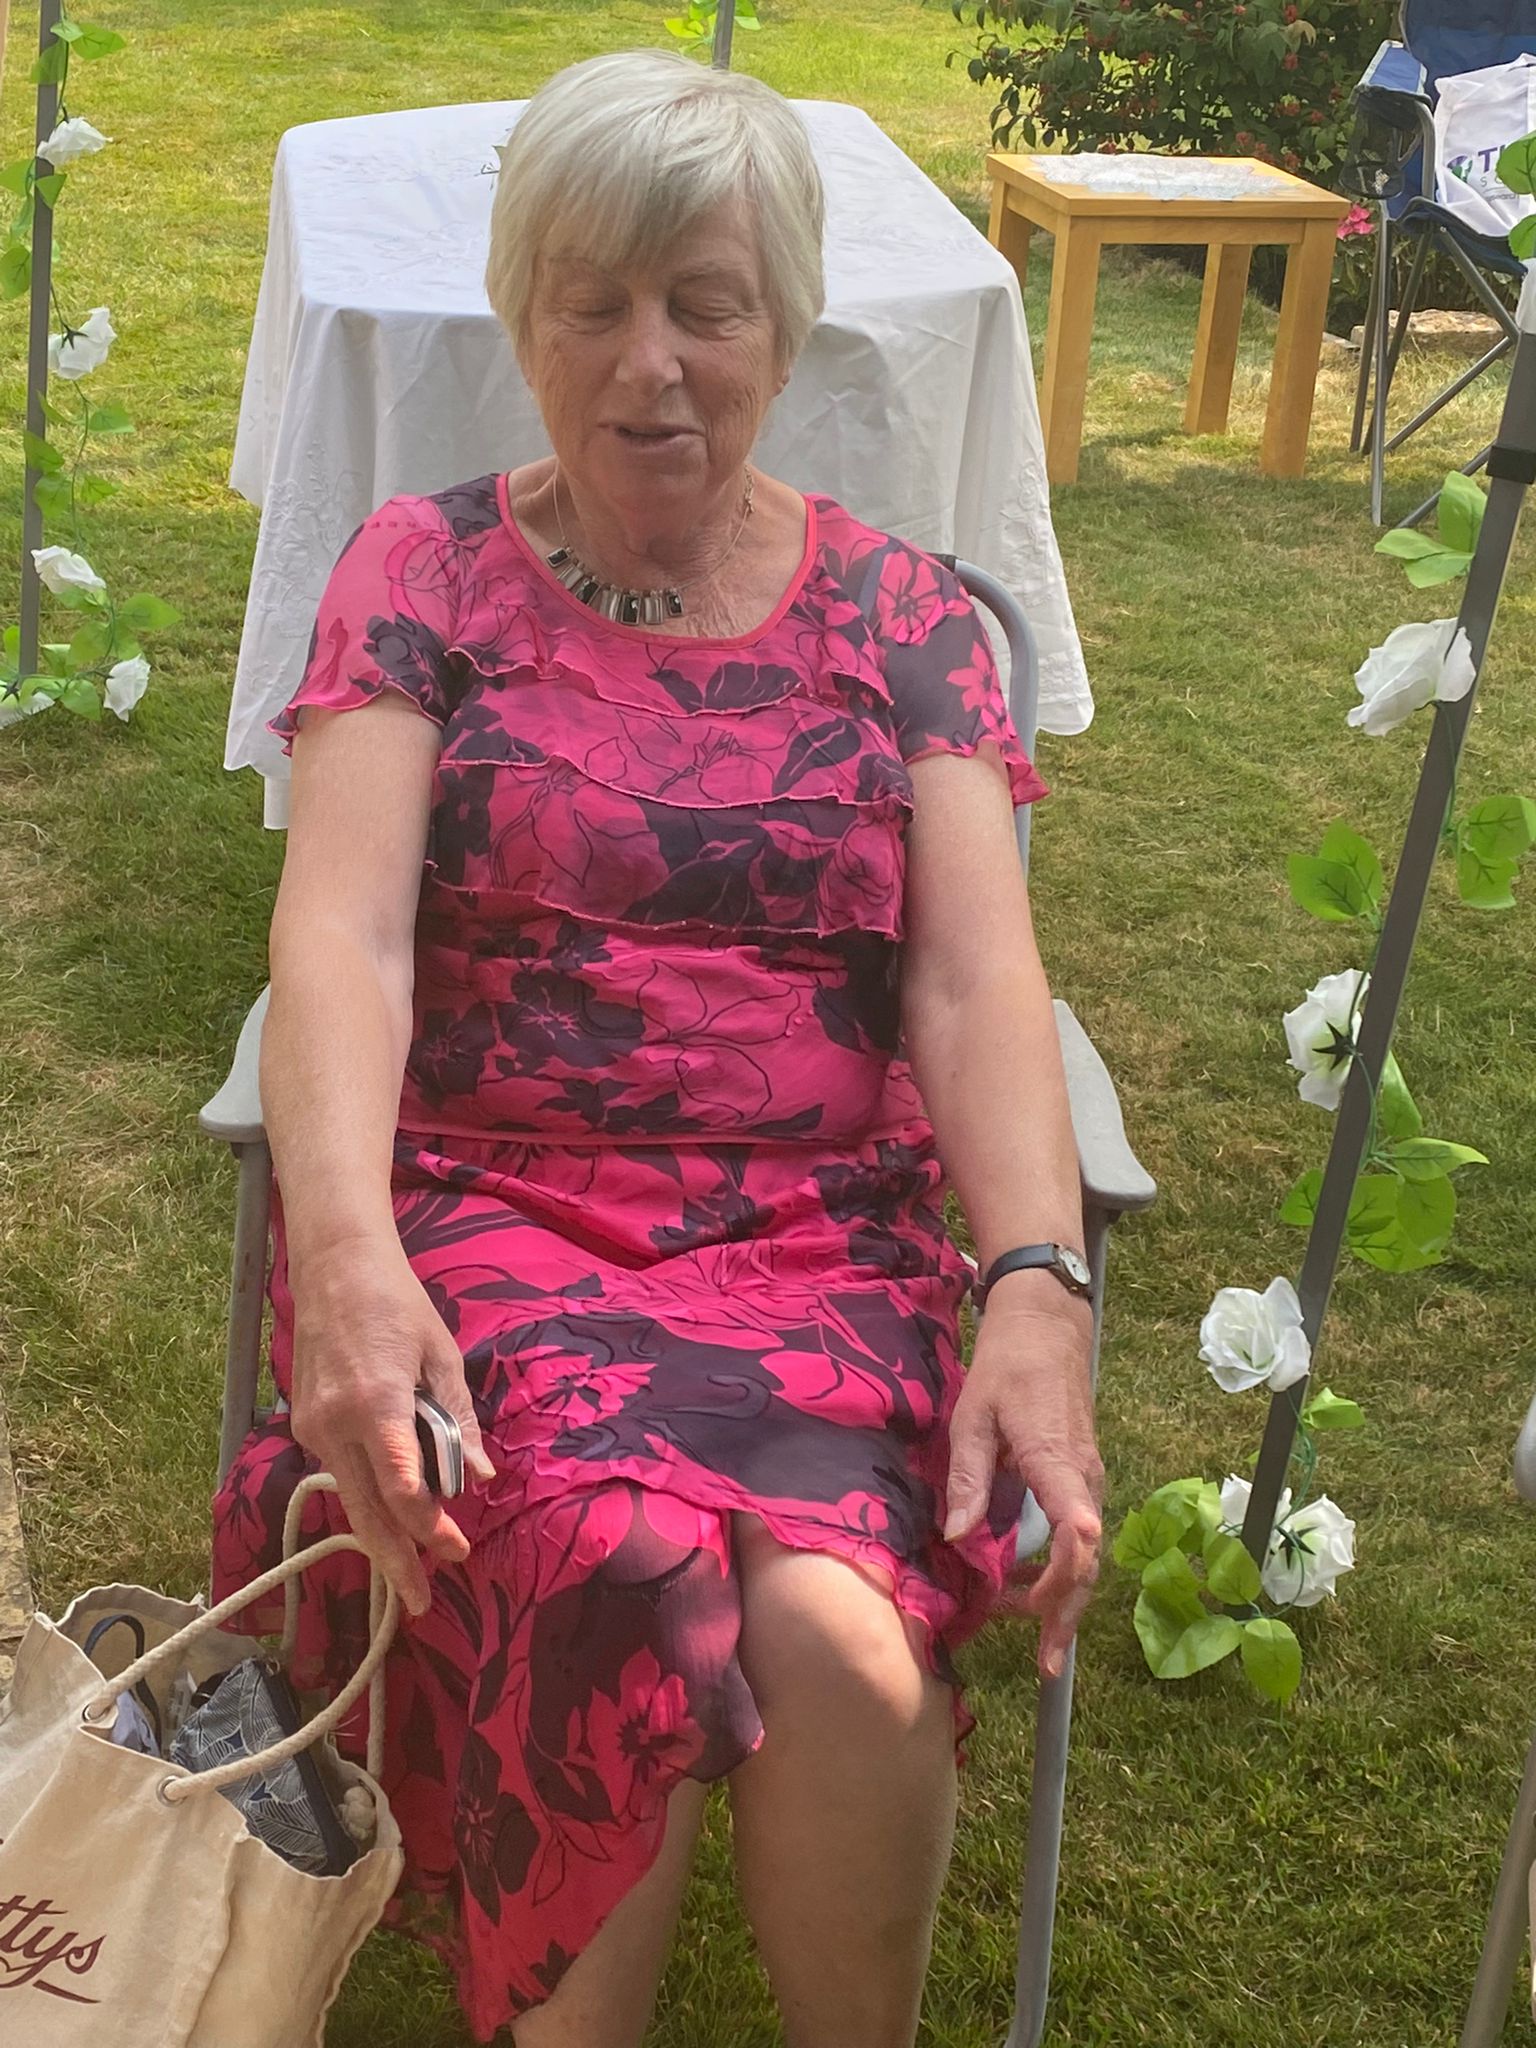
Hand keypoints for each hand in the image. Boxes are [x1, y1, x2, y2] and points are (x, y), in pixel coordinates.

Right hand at [288, 1240, 495, 1616]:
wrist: (334, 1268)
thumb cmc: (398, 1304)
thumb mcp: (442, 1355)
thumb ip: (459, 1419)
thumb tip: (480, 1476)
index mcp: (376, 1402)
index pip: (400, 1484)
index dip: (429, 1526)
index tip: (457, 1550)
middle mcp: (336, 1422)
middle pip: (366, 1509)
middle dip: (395, 1560)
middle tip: (421, 1603)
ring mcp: (313, 1426)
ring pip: (349, 1498)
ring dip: (380, 1536)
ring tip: (408, 1574)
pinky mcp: (305, 1424)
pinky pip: (340, 1472)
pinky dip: (365, 1498)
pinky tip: (389, 1518)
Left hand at [942, 1276, 1102, 1679]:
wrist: (1045, 1326)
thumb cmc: (1007, 1367)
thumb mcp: (972, 1415)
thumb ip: (966, 1476)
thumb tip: (956, 1538)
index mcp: (1056, 1463)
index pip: (1078, 1533)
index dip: (1065, 1581)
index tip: (1046, 1624)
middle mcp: (1084, 1479)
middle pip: (1087, 1561)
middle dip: (1064, 1614)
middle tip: (1041, 1662)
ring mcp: (1088, 1480)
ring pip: (1085, 1553)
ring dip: (1058, 1594)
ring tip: (1018, 1626)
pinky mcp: (1082, 1478)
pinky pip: (1077, 1535)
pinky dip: (1059, 1568)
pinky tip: (1026, 1585)